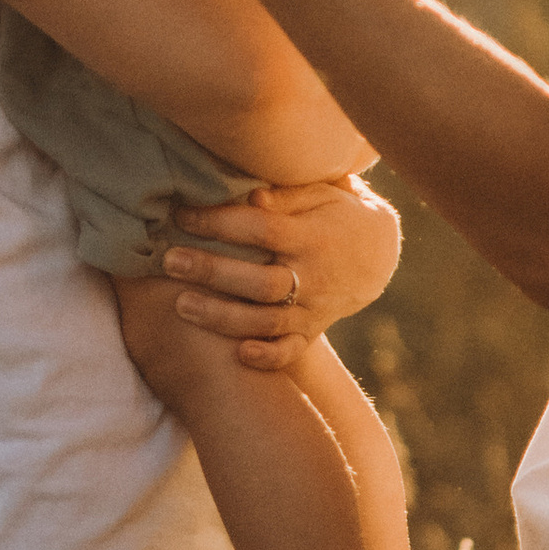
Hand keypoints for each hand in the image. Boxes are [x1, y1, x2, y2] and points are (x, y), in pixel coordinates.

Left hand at [161, 177, 402, 371]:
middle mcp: (314, 276)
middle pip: (261, 281)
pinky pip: (291, 351)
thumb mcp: (320, 193)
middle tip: (171, 262)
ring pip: (267, 321)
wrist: (378, 254)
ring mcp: (315, 309)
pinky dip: (267, 356)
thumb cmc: (335, 213)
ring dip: (224, 317)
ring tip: (182, 306)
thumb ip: (286, 196)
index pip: (262, 230)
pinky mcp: (313, 330)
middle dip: (213, 273)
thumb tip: (251, 197)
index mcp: (312, 236)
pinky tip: (238, 354)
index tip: (182, 215)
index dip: (220, 222)